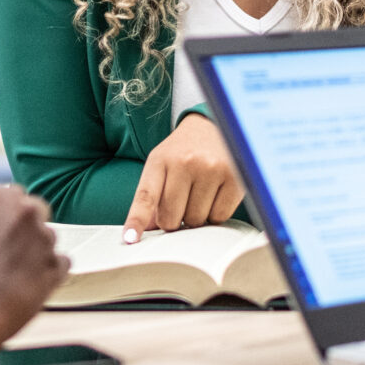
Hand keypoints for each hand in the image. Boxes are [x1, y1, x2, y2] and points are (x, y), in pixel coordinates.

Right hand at [0, 184, 67, 362]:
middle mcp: (22, 210)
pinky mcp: (55, 265)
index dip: (5, 216)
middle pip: (34, 210)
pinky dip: (50, 274)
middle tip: (10, 252)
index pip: (10, 195)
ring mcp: (42, 237)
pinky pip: (61, 264)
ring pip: (48, 237)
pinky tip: (30, 288)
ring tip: (16, 276)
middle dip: (25, 228)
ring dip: (36, 252)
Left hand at [122, 113, 243, 240]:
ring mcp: (212, 169)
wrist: (212, 126)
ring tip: (199, 194)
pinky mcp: (235, 177)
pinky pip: (219, 217)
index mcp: (160, 160)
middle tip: (180, 204)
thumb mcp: (160, 166)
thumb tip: (147, 231)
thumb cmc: (182, 152)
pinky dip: (215, 214)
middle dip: (174, 220)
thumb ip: (150, 197)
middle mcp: (186, 162)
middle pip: (172, 218)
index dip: (137, 220)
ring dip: (196, 217)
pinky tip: (214, 196)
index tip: (130, 239)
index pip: (146, 197)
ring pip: (196, 220)